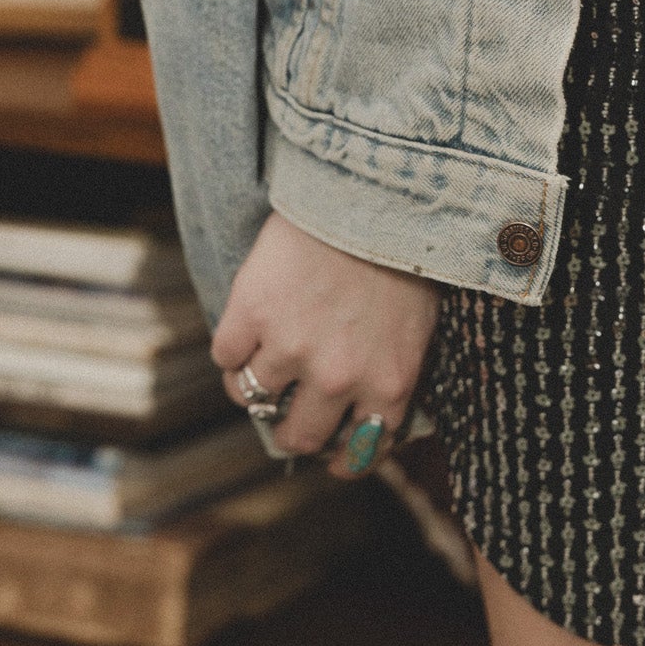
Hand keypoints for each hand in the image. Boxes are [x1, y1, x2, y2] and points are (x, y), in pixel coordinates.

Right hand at [211, 210, 441, 479]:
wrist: (370, 188)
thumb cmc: (402, 252)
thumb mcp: (419, 326)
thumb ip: (394, 374)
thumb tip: (370, 413)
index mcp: (389, 384)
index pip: (358, 454)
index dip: (338, 457)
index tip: (328, 451)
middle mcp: (339, 379)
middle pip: (297, 436)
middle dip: (291, 428)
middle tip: (287, 406)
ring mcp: (290, 349)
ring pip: (252, 399)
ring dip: (256, 383)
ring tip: (263, 357)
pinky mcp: (250, 315)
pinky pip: (225, 358)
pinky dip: (232, 348)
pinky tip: (247, 327)